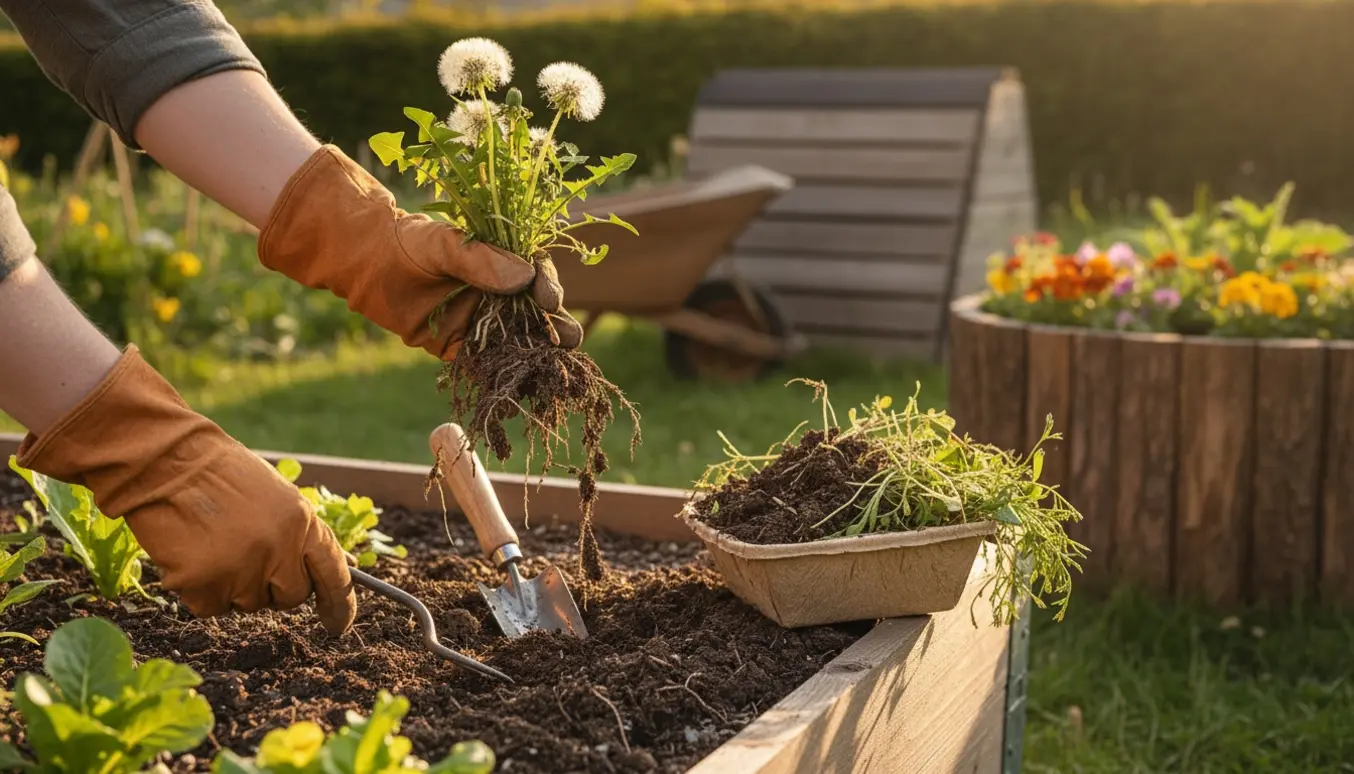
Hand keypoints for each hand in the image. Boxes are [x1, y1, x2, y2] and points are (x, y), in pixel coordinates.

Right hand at [14, 346, 355, 633]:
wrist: (164, 461)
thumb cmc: (219, 474)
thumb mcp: (276, 496)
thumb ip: (300, 534)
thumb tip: (329, 572)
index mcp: (302, 521)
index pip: (333, 572)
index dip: (340, 604)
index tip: (338, 624)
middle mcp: (279, 549)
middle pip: (291, 597)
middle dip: (275, 588)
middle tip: (249, 558)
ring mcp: (242, 569)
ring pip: (249, 604)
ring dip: (234, 585)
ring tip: (214, 543)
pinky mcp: (204, 584)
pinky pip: (211, 607)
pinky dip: (201, 590)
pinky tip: (192, 555)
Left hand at [258, 145, 582, 359]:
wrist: (364, 265)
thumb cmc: (405, 243)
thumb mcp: (442, 245)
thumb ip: (479, 261)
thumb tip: (523, 277)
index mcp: (503, 261)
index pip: (537, 275)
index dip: (548, 287)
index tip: (549, 299)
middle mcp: (500, 294)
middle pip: (538, 314)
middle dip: (556, 328)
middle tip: (569, 341)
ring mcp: (483, 322)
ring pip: (518, 342)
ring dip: (536, 357)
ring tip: (553, 370)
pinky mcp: (462, 348)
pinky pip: (486, 365)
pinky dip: (501, 378)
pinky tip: (516, 391)